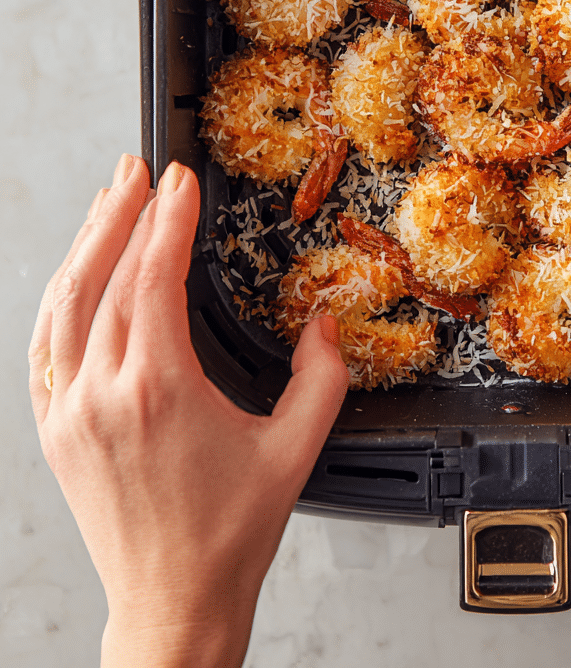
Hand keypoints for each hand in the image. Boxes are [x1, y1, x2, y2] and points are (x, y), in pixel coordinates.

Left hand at [28, 156, 347, 667]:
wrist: (173, 601)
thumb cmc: (229, 533)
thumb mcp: (296, 447)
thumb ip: (321, 376)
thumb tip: (324, 325)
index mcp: (158, 389)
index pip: (154, 277)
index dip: (170, 219)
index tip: (182, 181)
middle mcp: (102, 394)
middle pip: (102, 278)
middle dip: (123, 213)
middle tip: (139, 171)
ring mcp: (68, 413)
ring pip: (63, 306)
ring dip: (85, 245)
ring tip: (107, 202)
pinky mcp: (55, 432)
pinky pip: (44, 349)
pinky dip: (58, 300)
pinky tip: (73, 276)